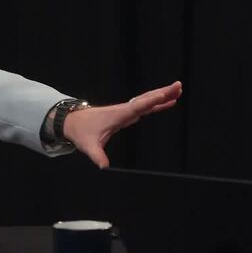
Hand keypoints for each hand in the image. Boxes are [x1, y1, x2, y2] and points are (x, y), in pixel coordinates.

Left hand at [63, 81, 182, 167]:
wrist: (73, 121)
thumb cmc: (81, 132)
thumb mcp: (88, 146)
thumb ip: (97, 156)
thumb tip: (104, 167)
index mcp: (118, 115)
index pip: (137, 107)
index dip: (150, 102)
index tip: (162, 95)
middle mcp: (124, 110)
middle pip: (146, 99)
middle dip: (162, 92)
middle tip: (178, 86)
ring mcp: (126, 110)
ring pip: (147, 100)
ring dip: (162, 94)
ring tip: (178, 89)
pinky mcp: (126, 113)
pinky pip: (145, 105)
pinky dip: (156, 103)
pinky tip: (166, 101)